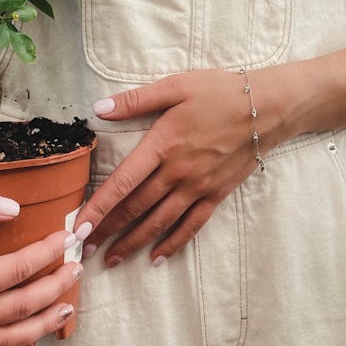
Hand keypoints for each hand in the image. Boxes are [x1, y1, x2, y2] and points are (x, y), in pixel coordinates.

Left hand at [75, 68, 281, 266]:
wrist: (267, 108)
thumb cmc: (219, 92)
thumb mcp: (176, 85)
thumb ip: (136, 99)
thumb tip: (99, 108)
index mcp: (162, 146)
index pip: (122, 183)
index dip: (98, 207)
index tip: (78, 228)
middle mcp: (177, 173)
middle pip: (136, 208)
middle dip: (107, 230)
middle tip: (83, 249)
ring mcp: (198, 188)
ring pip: (159, 222)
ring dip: (133, 243)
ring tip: (111, 260)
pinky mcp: (216, 195)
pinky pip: (191, 226)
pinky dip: (173, 244)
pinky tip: (157, 257)